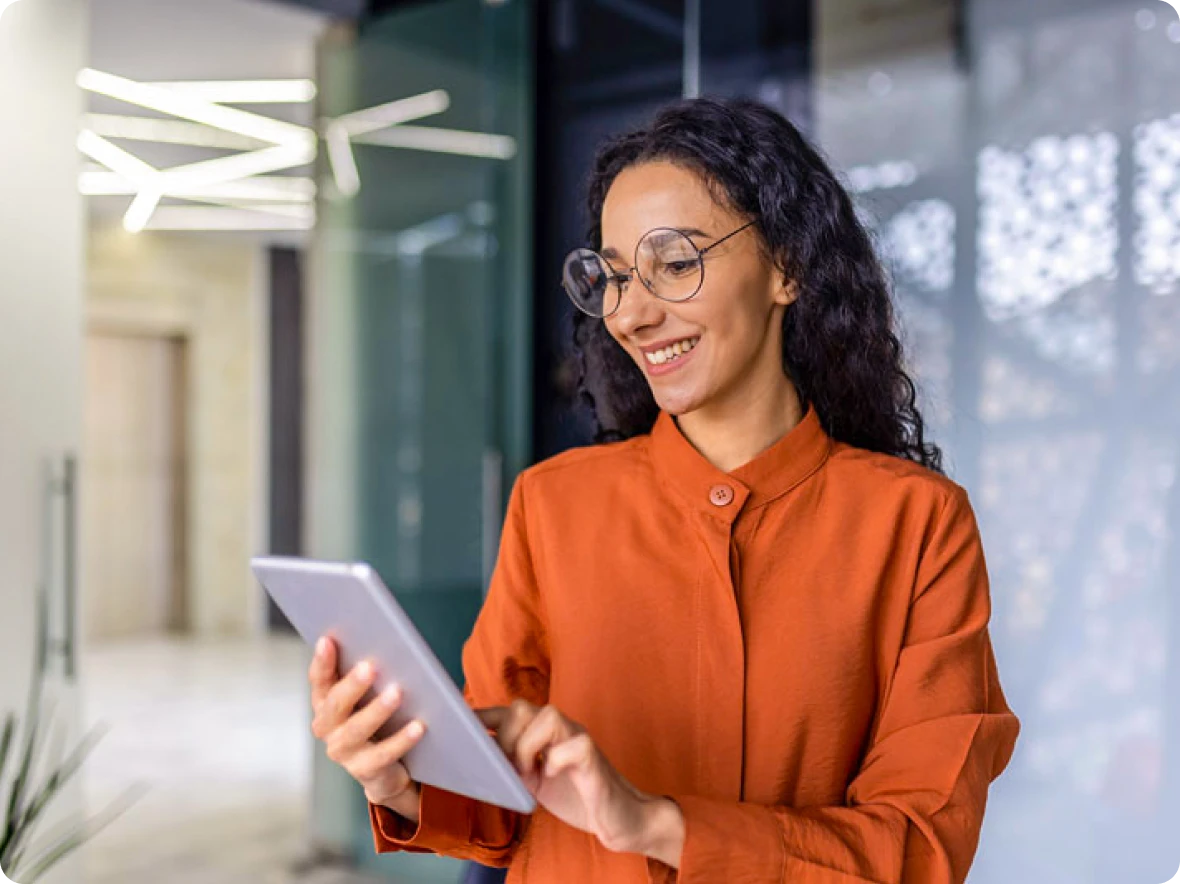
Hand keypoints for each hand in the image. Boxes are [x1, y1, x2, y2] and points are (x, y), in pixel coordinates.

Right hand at [308, 635, 427, 818]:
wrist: (385, 768)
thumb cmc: (378, 719)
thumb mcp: (368, 696)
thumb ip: (368, 674)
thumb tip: (387, 642)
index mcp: (325, 703)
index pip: (319, 680)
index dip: (321, 661)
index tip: (328, 639)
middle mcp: (327, 727)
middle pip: (336, 704)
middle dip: (353, 684)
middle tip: (371, 666)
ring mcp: (343, 751)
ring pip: (356, 730)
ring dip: (377, 710)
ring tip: (397, 692)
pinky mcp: (364, 770)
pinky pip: (383, 754)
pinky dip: (401, 740)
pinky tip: (419, 726)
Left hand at [477, 700, 681, 861]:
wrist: (618, 817)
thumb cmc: (575, 795)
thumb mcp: (533, 779)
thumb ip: (511, 763)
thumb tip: (477, 756)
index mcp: (542, 732)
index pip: (508, 712)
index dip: (483, 715)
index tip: (458, 725)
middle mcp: (560, 728)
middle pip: (522, 707)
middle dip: (507, 738)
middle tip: (512, 769)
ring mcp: (578, 738)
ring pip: (548, 716)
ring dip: (529, 747)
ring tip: (529, 774)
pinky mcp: (593, 757)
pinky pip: (574, 745)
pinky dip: (557, 761)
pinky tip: (552, 777)